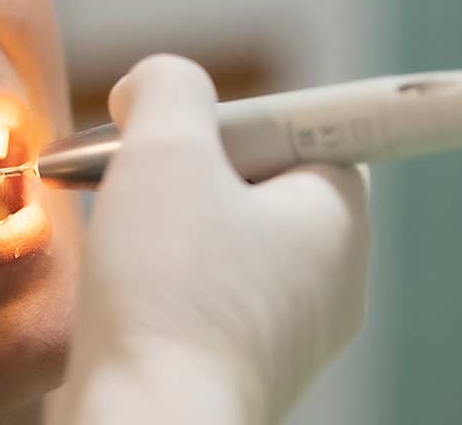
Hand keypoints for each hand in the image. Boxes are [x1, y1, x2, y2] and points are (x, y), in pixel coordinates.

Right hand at [55, 55, 370, 423]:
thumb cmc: (171, 294)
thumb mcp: (168, 149)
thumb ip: (170, 87)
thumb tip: (154, 87)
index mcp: (341, 219)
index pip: (314, 130)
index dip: (241, 115)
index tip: (184, 126)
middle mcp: (331, 281)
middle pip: (260, 183)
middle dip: (189, 169)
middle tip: (138, 171)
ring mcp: (287, 337)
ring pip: (223, 245)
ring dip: (164, 226)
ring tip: (120, 235)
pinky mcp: (238, 373)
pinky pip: (201, 302)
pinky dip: (158, 286)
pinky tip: (120, 292)